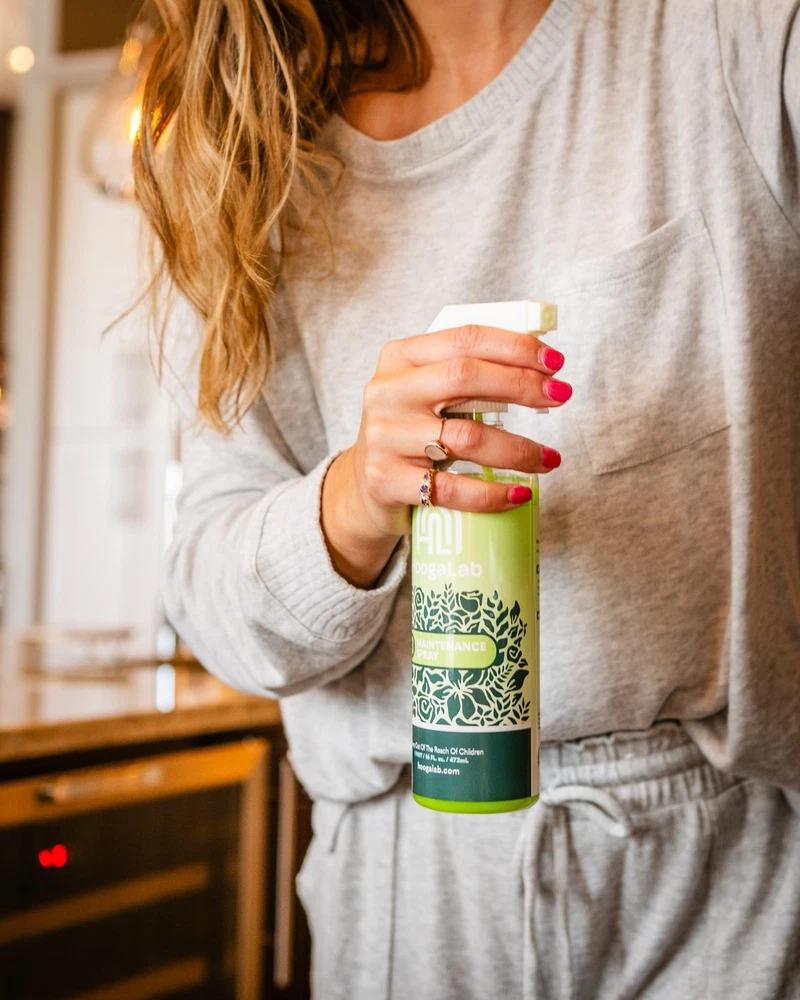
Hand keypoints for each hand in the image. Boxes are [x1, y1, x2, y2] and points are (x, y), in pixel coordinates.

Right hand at [321, 324, 569, 586]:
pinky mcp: (386, 480)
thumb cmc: (412, 433)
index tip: (555, 362)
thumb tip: (541, 367)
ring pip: (465, 438)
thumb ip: (467, 374)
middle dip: (522, 385)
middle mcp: (387, 392)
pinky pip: (451, 488)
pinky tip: (519, 493)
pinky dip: (492, 494)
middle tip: (560, 397)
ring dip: (518, 449)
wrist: (365, 488)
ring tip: (549, 459)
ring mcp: (384, 437)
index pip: (464, 339)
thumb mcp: (426, 392)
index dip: (515, 348)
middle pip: (465, 377)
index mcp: (400, 357)